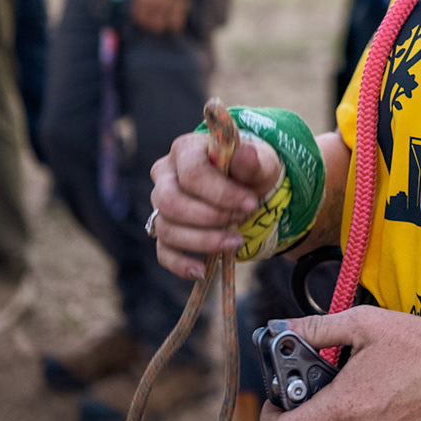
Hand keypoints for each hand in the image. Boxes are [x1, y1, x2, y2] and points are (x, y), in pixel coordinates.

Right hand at [148, 130, 283, 278]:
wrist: (249, 188)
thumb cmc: (250, 170)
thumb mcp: (260, 162)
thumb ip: (252, 160)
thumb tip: (245, 154)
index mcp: (185, 150)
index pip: (191, 173)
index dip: (221, 193)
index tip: (251, 204)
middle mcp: (165, 175)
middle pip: (170, 202)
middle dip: (210, 216)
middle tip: (242, 218)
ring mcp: (160, 205)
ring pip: (166, 228)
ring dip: (203, 240)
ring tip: (236, 241)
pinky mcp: (165, 231)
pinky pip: (163, 252)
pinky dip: (181, 264)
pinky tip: (202, 270)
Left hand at [259, 307, 420, 420]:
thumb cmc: (420, 347)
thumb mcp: (363, 324)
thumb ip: (316, 329)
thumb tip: (283, 329)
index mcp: (343, 406)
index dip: (270, 418)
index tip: (276, 402)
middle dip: (306, 412)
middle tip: (324, 386)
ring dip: (338, 420)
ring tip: (363, 390)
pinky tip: (383, 404)